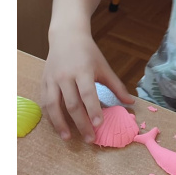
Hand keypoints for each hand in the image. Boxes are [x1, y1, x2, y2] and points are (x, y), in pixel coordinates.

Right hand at [40, 29, 134, 143]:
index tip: (98, 125)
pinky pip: (45, 102)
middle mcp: (65, 75)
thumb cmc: (88, 52)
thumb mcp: (104, 67)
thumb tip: (131, 102)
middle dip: (80, 123)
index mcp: (82, 70)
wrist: (66, 36)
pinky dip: (50, 116)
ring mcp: (52, 78)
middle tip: (89, 139)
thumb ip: (116, 86)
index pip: (88, 93)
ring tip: (68, 138)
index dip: (93, 110)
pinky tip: (57, 126)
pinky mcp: (44, 81)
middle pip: (72, 104)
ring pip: (53, 105)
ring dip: (60, 124)